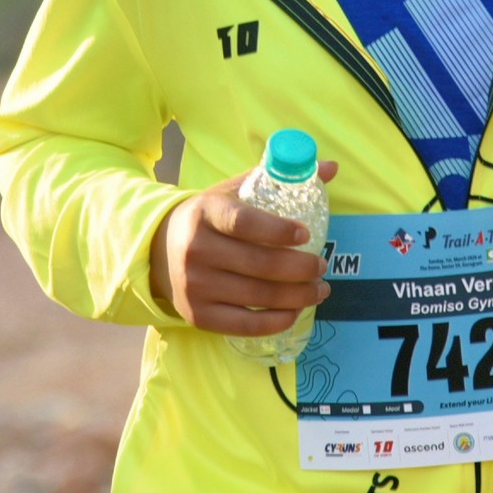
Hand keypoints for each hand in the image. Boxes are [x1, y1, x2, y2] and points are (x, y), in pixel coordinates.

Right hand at [148, 160, 339, 332]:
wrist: (159, 250)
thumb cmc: (209, 218)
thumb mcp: (234, 191)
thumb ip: (280, 177)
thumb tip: (333, 167)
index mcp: (206, 212)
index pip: (244, 223)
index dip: (278, 231)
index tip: (306, 235)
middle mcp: (196, 249)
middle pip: (259, 265)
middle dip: (301, 268)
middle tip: (322, 266)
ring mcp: (195, 285)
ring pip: (258, 296)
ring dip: (298, 296)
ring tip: (319, 289)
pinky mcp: (198, 315)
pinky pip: (245, 325)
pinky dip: (276, 321)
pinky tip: (295, 311)